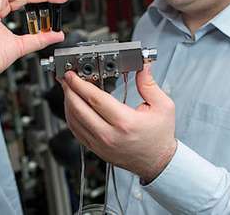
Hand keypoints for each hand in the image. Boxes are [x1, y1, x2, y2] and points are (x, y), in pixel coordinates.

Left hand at [61, 63, 176, 183]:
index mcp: (125, 122)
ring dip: (67, 103)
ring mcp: (100, 144)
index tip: (72, 75)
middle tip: (66, 78)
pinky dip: (71, 117)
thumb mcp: (163, 106)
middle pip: (79, 109)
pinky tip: (72, 106)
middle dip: (69, 90)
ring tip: (68, 89)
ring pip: (74, 121)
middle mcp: (109, 135)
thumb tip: (142, 66)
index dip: (80, 84)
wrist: (158, 162)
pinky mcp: (96, 149)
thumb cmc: (160, 136)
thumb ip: (149, 84)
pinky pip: (76, 132)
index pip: (95, 99)